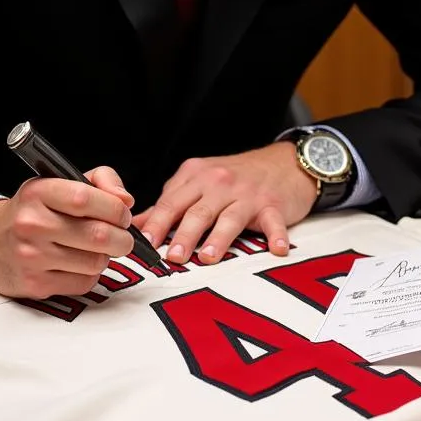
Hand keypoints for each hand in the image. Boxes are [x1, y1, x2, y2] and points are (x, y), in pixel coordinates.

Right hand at [0, 167, 134, 298]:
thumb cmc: (34, 211)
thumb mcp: (60, 182)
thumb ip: (100, 181)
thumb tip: (125, 200)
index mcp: (38, 192)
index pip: (86, 198)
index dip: (115, 208)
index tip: (123, 214)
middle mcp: (32, 224)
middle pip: (98, 235)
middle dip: (122, 238)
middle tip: (123, 237)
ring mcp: (32, 257)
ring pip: (95, 262)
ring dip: (106, 257)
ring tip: (97, 249)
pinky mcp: (35, 284)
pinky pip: (83, 283)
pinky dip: (90, 274)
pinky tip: (79, 264)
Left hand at [136, 142, 317, 264]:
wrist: (282, 163)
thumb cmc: (237, 176)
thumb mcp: (199, 181)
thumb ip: (170, 202)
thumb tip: (138, 223)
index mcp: (197, 176)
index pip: (171, 201)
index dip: (157, 223)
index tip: (143, 242)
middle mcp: (220, 183)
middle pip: (198, 211)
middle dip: (184, 234)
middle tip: (171, 256)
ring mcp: (248, 194)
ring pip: (230, 217)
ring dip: (219, 238)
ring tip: (208, 257)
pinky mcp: (273, 205)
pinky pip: (273, 222)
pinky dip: (276, 235)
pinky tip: (276, 249)